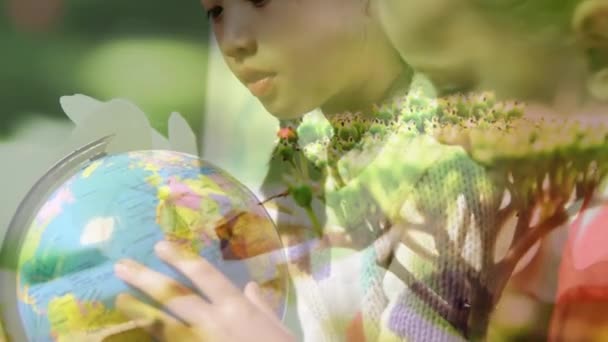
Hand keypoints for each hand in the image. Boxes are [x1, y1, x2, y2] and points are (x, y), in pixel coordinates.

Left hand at [113, 241, 294, 340]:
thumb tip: (250, 287)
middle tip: (122, 266)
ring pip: (162, 324)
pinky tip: (135, 333)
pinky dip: (153, 338)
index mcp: (236, 308)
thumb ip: (261, 306)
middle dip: (147, 279)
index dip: (181, 259)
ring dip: (140, 310)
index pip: (204, 275)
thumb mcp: (278, 327)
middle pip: (174, 296)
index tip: (160, 246)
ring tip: (119, 299)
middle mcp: (212, 322)